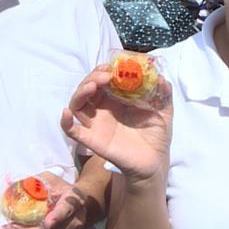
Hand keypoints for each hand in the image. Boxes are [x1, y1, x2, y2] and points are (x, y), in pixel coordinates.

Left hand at [0, 172, 94, 228]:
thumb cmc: (61, 190)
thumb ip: (35, 182)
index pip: (67, 209)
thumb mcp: (51, 180)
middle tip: (8, 228)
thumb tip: (12, 185)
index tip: (48, 223)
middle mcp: (76, 221)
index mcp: (74, 200)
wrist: (79, 203)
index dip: (58, 217)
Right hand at [60, 65, 173, 182]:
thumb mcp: (164, 111)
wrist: (155, 162)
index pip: (103, 80)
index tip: (112, 67)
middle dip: (92, 77)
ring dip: (81, 92)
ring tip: (93, 86)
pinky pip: (73, 132)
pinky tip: (66, 113)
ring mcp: (97, 124)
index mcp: (118, 99)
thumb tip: (162, 79)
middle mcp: (104, 109)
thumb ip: (164, 94)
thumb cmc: (156, 134)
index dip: (104, 71)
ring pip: (77, 105)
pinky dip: (65, 122)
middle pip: (87, 89)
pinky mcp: (93, 140)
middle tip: (105, 75)